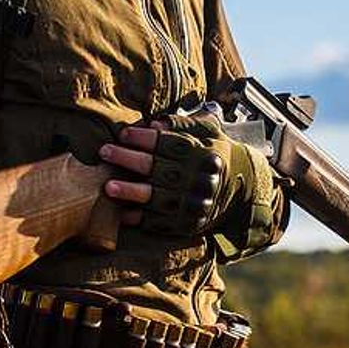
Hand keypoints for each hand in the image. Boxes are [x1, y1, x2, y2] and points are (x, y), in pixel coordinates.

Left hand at [98, 108, 257, 237]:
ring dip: (131, 192)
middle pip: (158, 168)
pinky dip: (140, 219)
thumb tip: (153, 125)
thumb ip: (182, 126)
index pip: (168, 143)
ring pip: (157, 197)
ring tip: (108, 188)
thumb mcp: (208, 134)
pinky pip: (161, 222)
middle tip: (104, 152)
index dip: (143, 139)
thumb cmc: (216, 155)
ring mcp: (193, 203)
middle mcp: (197, 179)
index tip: (123, 134)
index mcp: (202, 154)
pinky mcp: (188, 222)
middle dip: (128, 160)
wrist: (244, 192)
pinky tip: (123, 214)